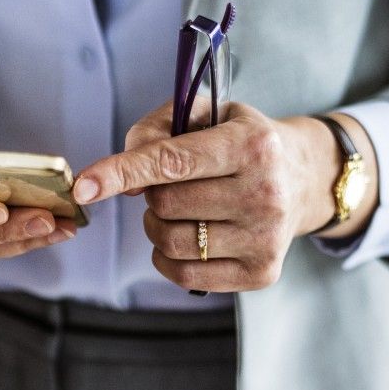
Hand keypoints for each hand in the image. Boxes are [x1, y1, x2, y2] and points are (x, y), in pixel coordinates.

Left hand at [71, 102, 377, 292]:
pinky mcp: (261, 272)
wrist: (305, 178)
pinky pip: (185, 274)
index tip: (82, 186)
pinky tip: (185, 237)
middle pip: (165, 204)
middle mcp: (264, 193)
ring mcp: (265, 238)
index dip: (120, 173)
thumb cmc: (241, 142)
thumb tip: (125, 183)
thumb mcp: (207, 115)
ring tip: (179, 210)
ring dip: (157, 226)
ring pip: (170, 242)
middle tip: (171, 185)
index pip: (171, 162)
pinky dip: (167, 258)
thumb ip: (155, 131)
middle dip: (152, 194)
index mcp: (251, 146)